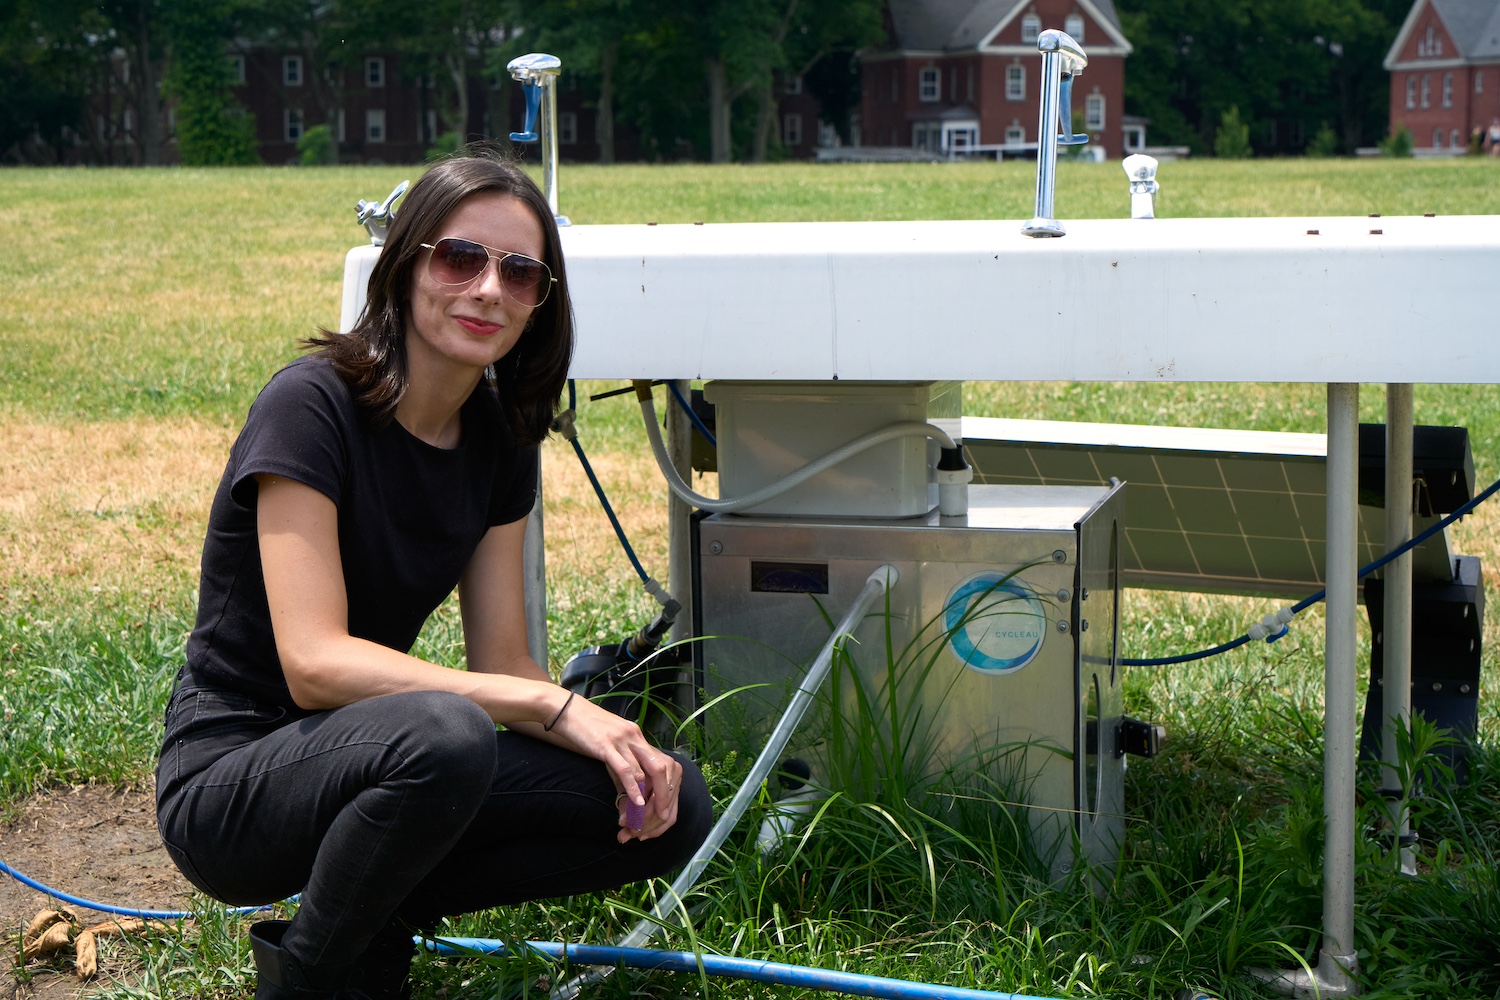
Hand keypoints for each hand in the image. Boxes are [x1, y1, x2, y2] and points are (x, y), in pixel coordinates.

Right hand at [546, 692, 681, 840]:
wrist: (564, 710)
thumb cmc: (585, 728)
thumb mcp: (609, 743)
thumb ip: (621, 761)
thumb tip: (629, 786)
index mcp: (636, 735)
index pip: (659, 762)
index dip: (664, 785)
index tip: (663, 804)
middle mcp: (634, 736)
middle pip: (660, 768)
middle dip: (664, 793)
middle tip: (664, 814)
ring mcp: (621, 740)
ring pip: (644, 772)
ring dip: (647, 796)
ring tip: (647, 816)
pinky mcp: (606, 746)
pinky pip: (625, 770)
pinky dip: (633, 789)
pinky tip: (638, 802)